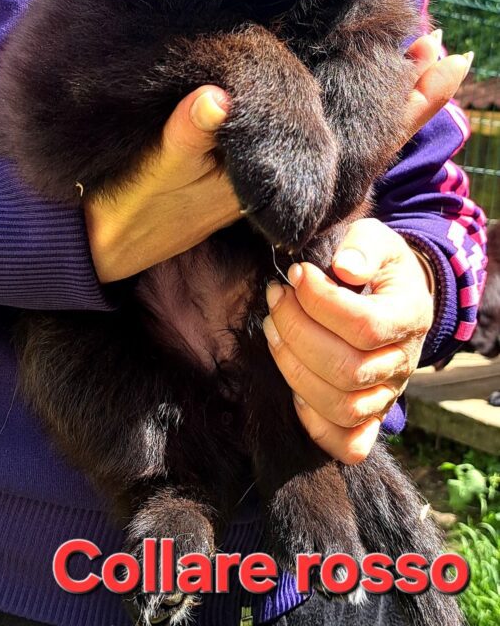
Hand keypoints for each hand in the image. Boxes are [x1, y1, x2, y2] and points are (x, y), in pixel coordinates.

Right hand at [85, 28, 469, 282]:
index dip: (400, 104)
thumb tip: (217, 96)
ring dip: (380, 99)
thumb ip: (186, 137)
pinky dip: (339, 108)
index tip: (440, 58)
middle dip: (406, 96)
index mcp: (282, 184)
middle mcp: (290, 182)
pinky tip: (346, 88)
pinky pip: (311, 136)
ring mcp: (273, 174)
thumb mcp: (158, 174)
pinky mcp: (252, 167)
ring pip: (343, 138)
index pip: (359, 144)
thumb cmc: (135, 208)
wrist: (110, 242)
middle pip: (365, 138)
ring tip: (418, 56)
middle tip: (448, 50)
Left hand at [263, 218, 434, 462]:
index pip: (364, 325)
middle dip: (297, 332)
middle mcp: (403, 364)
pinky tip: (291, 384)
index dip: (320, 301)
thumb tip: (343, 267)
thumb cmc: (377, 265)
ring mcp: (387, 395)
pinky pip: (349, 444)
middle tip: (275, 297)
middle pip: (347, 370)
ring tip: (271, 328)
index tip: (296, 274)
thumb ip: (363, 246)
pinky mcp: (370, 417)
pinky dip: (315, 423)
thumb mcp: (377, 239)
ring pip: (342, 407)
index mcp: (410, 317)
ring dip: (294, 369)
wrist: (395, 295)